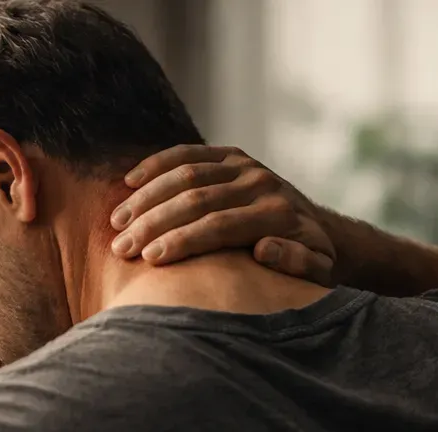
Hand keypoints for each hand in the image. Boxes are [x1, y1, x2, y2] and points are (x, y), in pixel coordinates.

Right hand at [110, 145, 336, 284]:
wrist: (320, 229)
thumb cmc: (311, 262)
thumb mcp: (317, 273)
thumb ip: (297, 265)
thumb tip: (263, 248)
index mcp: (276, 214)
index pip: (219, 226)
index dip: (182, 241)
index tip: (149, 259)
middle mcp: (260, 184)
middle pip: (196, 199)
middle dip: (154, 223)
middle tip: (121, 247)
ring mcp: (245, 166)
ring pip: (186, 174)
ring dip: (147, 198)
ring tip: (117, 223)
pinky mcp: (233, 156)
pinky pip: (188, 153)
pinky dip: (157, 165)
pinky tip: (130, 183)